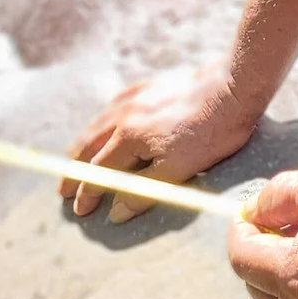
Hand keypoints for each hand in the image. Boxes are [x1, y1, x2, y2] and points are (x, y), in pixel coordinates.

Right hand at [64, 63, 260, 221]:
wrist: (234, 85)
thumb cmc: (212, 131)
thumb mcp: (179, 170)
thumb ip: (144, 192)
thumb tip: (115, 212)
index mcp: (128, 138)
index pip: (98, 173)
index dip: (88, 194)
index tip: (79, 211)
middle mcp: (124, 115)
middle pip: (88, 147)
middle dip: (74, 172)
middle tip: (63, 190)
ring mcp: (136, 97)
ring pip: (98, 124)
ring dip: (83, 146)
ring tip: (74, 159)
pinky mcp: (150, 86)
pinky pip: (114, 105)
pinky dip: (101, 121)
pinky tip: (104, 123)